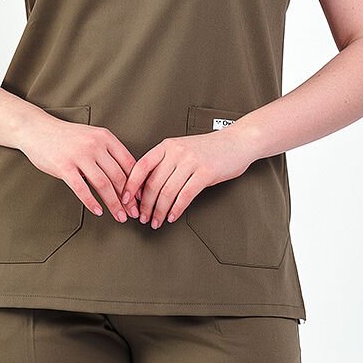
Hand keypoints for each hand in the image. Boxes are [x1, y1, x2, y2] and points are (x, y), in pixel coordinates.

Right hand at [19, 112, 139, 221]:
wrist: (37, 129)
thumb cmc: (66, 137)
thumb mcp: (92, 137)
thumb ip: (108, 153)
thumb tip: (126, 177)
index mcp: (105, 137)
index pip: (129, 163)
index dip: (137, 183)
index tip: (141, 198)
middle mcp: (95, 145)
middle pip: (118, 176)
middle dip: (128, 199)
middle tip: (133, 212)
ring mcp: (79, 156)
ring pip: (103, 184)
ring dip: (114, 204)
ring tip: (120, 216)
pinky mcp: (64, 167)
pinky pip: (81, 188)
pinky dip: (91, 202)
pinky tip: (98, 211)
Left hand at [123, 126, 255, 228]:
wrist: (237, 141)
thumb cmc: (210, 148)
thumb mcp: (182, 149)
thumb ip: (165, 164)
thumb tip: (146, 188)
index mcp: (167, 146)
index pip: (141, 166)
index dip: (130, 185)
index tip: (125, 200)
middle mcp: (177, 152)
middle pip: (153, 184)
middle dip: (145, 205)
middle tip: (142, 217)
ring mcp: (191, 162)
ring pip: (167, 192)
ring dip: (159, 211)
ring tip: (156, 221)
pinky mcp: (205, 173)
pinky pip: (185, 196)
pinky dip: (176, 209)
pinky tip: (172, 216)